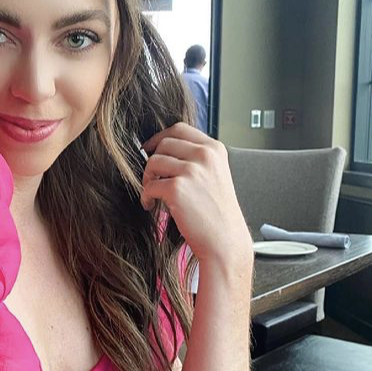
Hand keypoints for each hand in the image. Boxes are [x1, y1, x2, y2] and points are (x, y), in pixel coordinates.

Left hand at [140, 123, 251, 266]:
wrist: (224, 241)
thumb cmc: (216, 213)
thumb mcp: (213, 175)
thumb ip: (195, 158)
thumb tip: (161, 147)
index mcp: (215, 149)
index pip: (179, 129)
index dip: (159, 138)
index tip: (149, 148)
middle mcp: (205, 155)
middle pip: (163, 144)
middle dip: (153, 161)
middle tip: (152, 179)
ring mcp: (192, 170)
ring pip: (153, 162)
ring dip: (147, 178)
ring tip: (153, 194)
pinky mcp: (178, 188)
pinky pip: (149, 185)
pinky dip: (146, 196)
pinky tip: (152, 205)